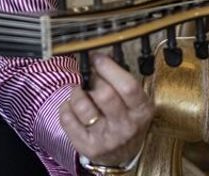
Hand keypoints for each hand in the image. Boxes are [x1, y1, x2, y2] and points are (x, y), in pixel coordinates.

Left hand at [59, 52, 154, 167]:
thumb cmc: (126, 120)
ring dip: (76, 92)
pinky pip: (67, 118)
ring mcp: (106, 138)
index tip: (97, 57)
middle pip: (104, 94)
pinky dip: (66, 107)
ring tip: (81, 92)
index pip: (128, 86)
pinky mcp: (87, 146)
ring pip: (82, 105)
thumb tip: (100, 54)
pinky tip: (74, 107)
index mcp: (141, 111)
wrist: (122, 154)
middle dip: (92, 79)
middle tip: (90, 76)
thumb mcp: (134, 100)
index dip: (109, 67)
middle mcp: (125, 127)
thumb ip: (119, 78)